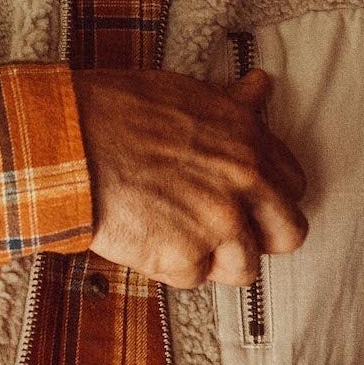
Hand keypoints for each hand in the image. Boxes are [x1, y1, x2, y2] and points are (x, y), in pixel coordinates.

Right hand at [71, 68, 309, 288]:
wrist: (69, 142)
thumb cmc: (119, 110)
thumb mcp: (187, 93)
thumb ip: (233, 103)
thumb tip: (262, 85)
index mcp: (250, 142)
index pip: (294, 186)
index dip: (270, 198)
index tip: (249, 201)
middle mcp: (245, 184)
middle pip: (288, 234)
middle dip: (261, 237)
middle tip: (228, 233)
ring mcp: (218, 225)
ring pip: (245, 268)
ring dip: (216, 260)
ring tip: (180, 238)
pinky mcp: (184, 258)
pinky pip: (193, 279)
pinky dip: (171, 266)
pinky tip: (148, 239)